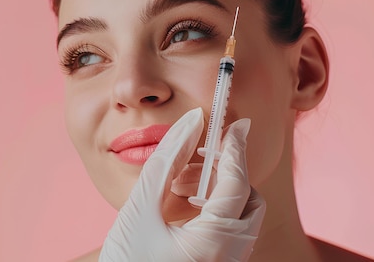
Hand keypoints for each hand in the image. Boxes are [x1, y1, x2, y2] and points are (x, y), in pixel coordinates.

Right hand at [99, 108, 265, 260]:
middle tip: (198, 157)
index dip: (236, 150)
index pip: (237, 184)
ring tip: (180, 182)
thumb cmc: (124, 261)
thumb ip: (166, 161)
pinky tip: (183, 203)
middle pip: (248, 202)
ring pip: (240, 217)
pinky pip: (228, 232)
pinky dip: (213, 210)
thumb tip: (190, 124)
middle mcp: (228, 259)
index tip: (237, 125)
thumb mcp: (140, 208)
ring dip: (218, 191)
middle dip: (227, 174)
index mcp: (213, 244)